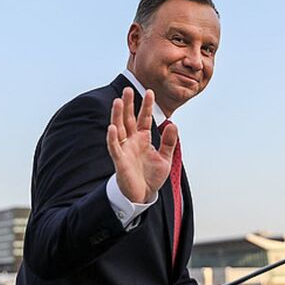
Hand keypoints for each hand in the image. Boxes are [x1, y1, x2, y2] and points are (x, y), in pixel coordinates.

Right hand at [106, 88, 177, 203]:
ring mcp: (125, 149)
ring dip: (117, 115)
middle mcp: (132, 141)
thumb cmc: (151, 176)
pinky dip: (112, 137)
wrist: (143, 195)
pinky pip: (115, 147)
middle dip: (129, 104)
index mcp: (143, 138)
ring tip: (118, 101)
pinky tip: (112, 127)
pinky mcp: (120, 160)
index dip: (147, 106)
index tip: (150, 92)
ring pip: (119, 128)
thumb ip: (169, 142)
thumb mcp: (165, 158)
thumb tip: (173, 125)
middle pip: (129, 119)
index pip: (144, 118)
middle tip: (128, 89)